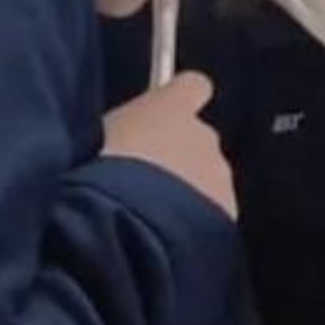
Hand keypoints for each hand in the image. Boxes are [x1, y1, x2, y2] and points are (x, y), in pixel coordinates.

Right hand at [100, 72, 234, 217]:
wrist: (123, 224)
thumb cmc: (97, 171)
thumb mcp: (98, 139)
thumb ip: (126, 133)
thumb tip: (127, 141)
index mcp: (172, 107)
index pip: (193, 86)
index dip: (179, 102)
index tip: (163, 118)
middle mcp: (204, 135)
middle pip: (199, 139)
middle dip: (179, 157)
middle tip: (146, 182)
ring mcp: (220, 176)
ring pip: (208, 179)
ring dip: (188, 191)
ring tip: (153, 216)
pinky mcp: (227, 214)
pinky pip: (212, 213)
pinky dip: (194, 221)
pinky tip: (167, 238)